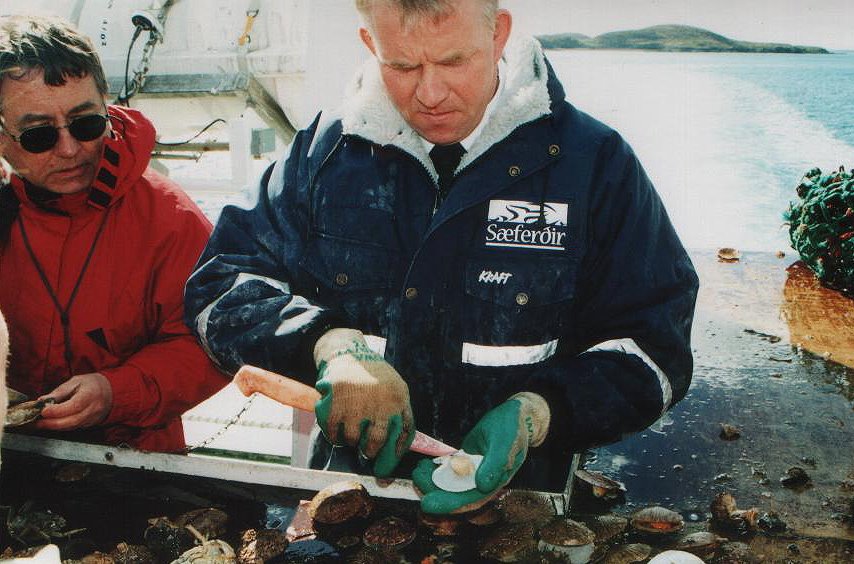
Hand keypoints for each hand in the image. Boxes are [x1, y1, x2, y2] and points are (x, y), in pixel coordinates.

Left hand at [36, 372, 112, 430]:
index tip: (43, 410)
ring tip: (41, 424)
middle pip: (71, 421)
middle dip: (52, 423)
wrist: (111, 391)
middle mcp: (93, 409)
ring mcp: (93, 418)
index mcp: (90, 395)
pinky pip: (74, 427)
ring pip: (72, 426)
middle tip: (37, 422)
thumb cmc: (93, 384)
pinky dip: (62, 427)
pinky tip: (53, 424)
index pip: (73, 406)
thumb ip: (59, 391)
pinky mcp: (90, 424)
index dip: (57, 410)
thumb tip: (43, 400)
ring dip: (55, 427)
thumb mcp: (76, 381)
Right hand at [313, 328, 413, 476]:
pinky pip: (333, 434)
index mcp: (399, 400)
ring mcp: (356, 405)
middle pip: (375, 443)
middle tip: (366, 450)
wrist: (350, 353)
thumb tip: (394, 453)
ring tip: (351, 431)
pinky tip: (338, 429)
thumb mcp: (397, 389)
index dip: (392, 458)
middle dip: (370, 451)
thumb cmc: (376, 377)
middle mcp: (379, 403)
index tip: (384, 472)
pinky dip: (334, 436)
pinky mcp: (335, 404)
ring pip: (352, 440)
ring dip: (350, 440)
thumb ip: (399, 416)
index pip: (401, 437)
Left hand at [413, 392, 549, 513]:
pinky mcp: (467, 462)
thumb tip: (483, 485)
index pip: (470, 500)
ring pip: (450, 484)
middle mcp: (483, 481)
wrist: (515, 417)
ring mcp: (474, 472)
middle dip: (433, 490)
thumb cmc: (512, 428)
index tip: (427, 504)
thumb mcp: (506, 442)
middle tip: (416, 478)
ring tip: (418, 470)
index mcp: (494, 482)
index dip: (448, 504)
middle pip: (455, 495)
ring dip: (432, 481)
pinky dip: (436, 470)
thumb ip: (495, 463)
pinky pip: (449, 471)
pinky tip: (425, 464)